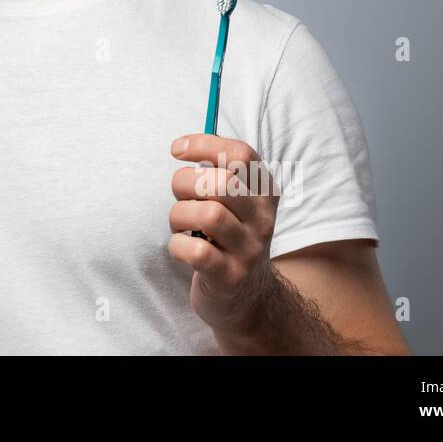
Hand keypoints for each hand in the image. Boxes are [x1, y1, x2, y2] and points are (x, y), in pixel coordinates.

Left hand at [168, 133, 280, 336]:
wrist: (246, 297)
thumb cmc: (227, 236)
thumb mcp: (235, 202)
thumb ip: (218, 172)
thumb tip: (184, 145)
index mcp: (265, 192)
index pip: (241, 154)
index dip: (204, 145)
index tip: (177, 149)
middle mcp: (263, 219)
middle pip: (222, 182)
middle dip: (184, 182)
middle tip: (179, 195)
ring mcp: (249, 250)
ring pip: (207, 214)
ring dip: (178, 215)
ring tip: (179, 223)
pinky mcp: (230, 277)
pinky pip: (196, 251)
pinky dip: (177, 245)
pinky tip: (181, 246)